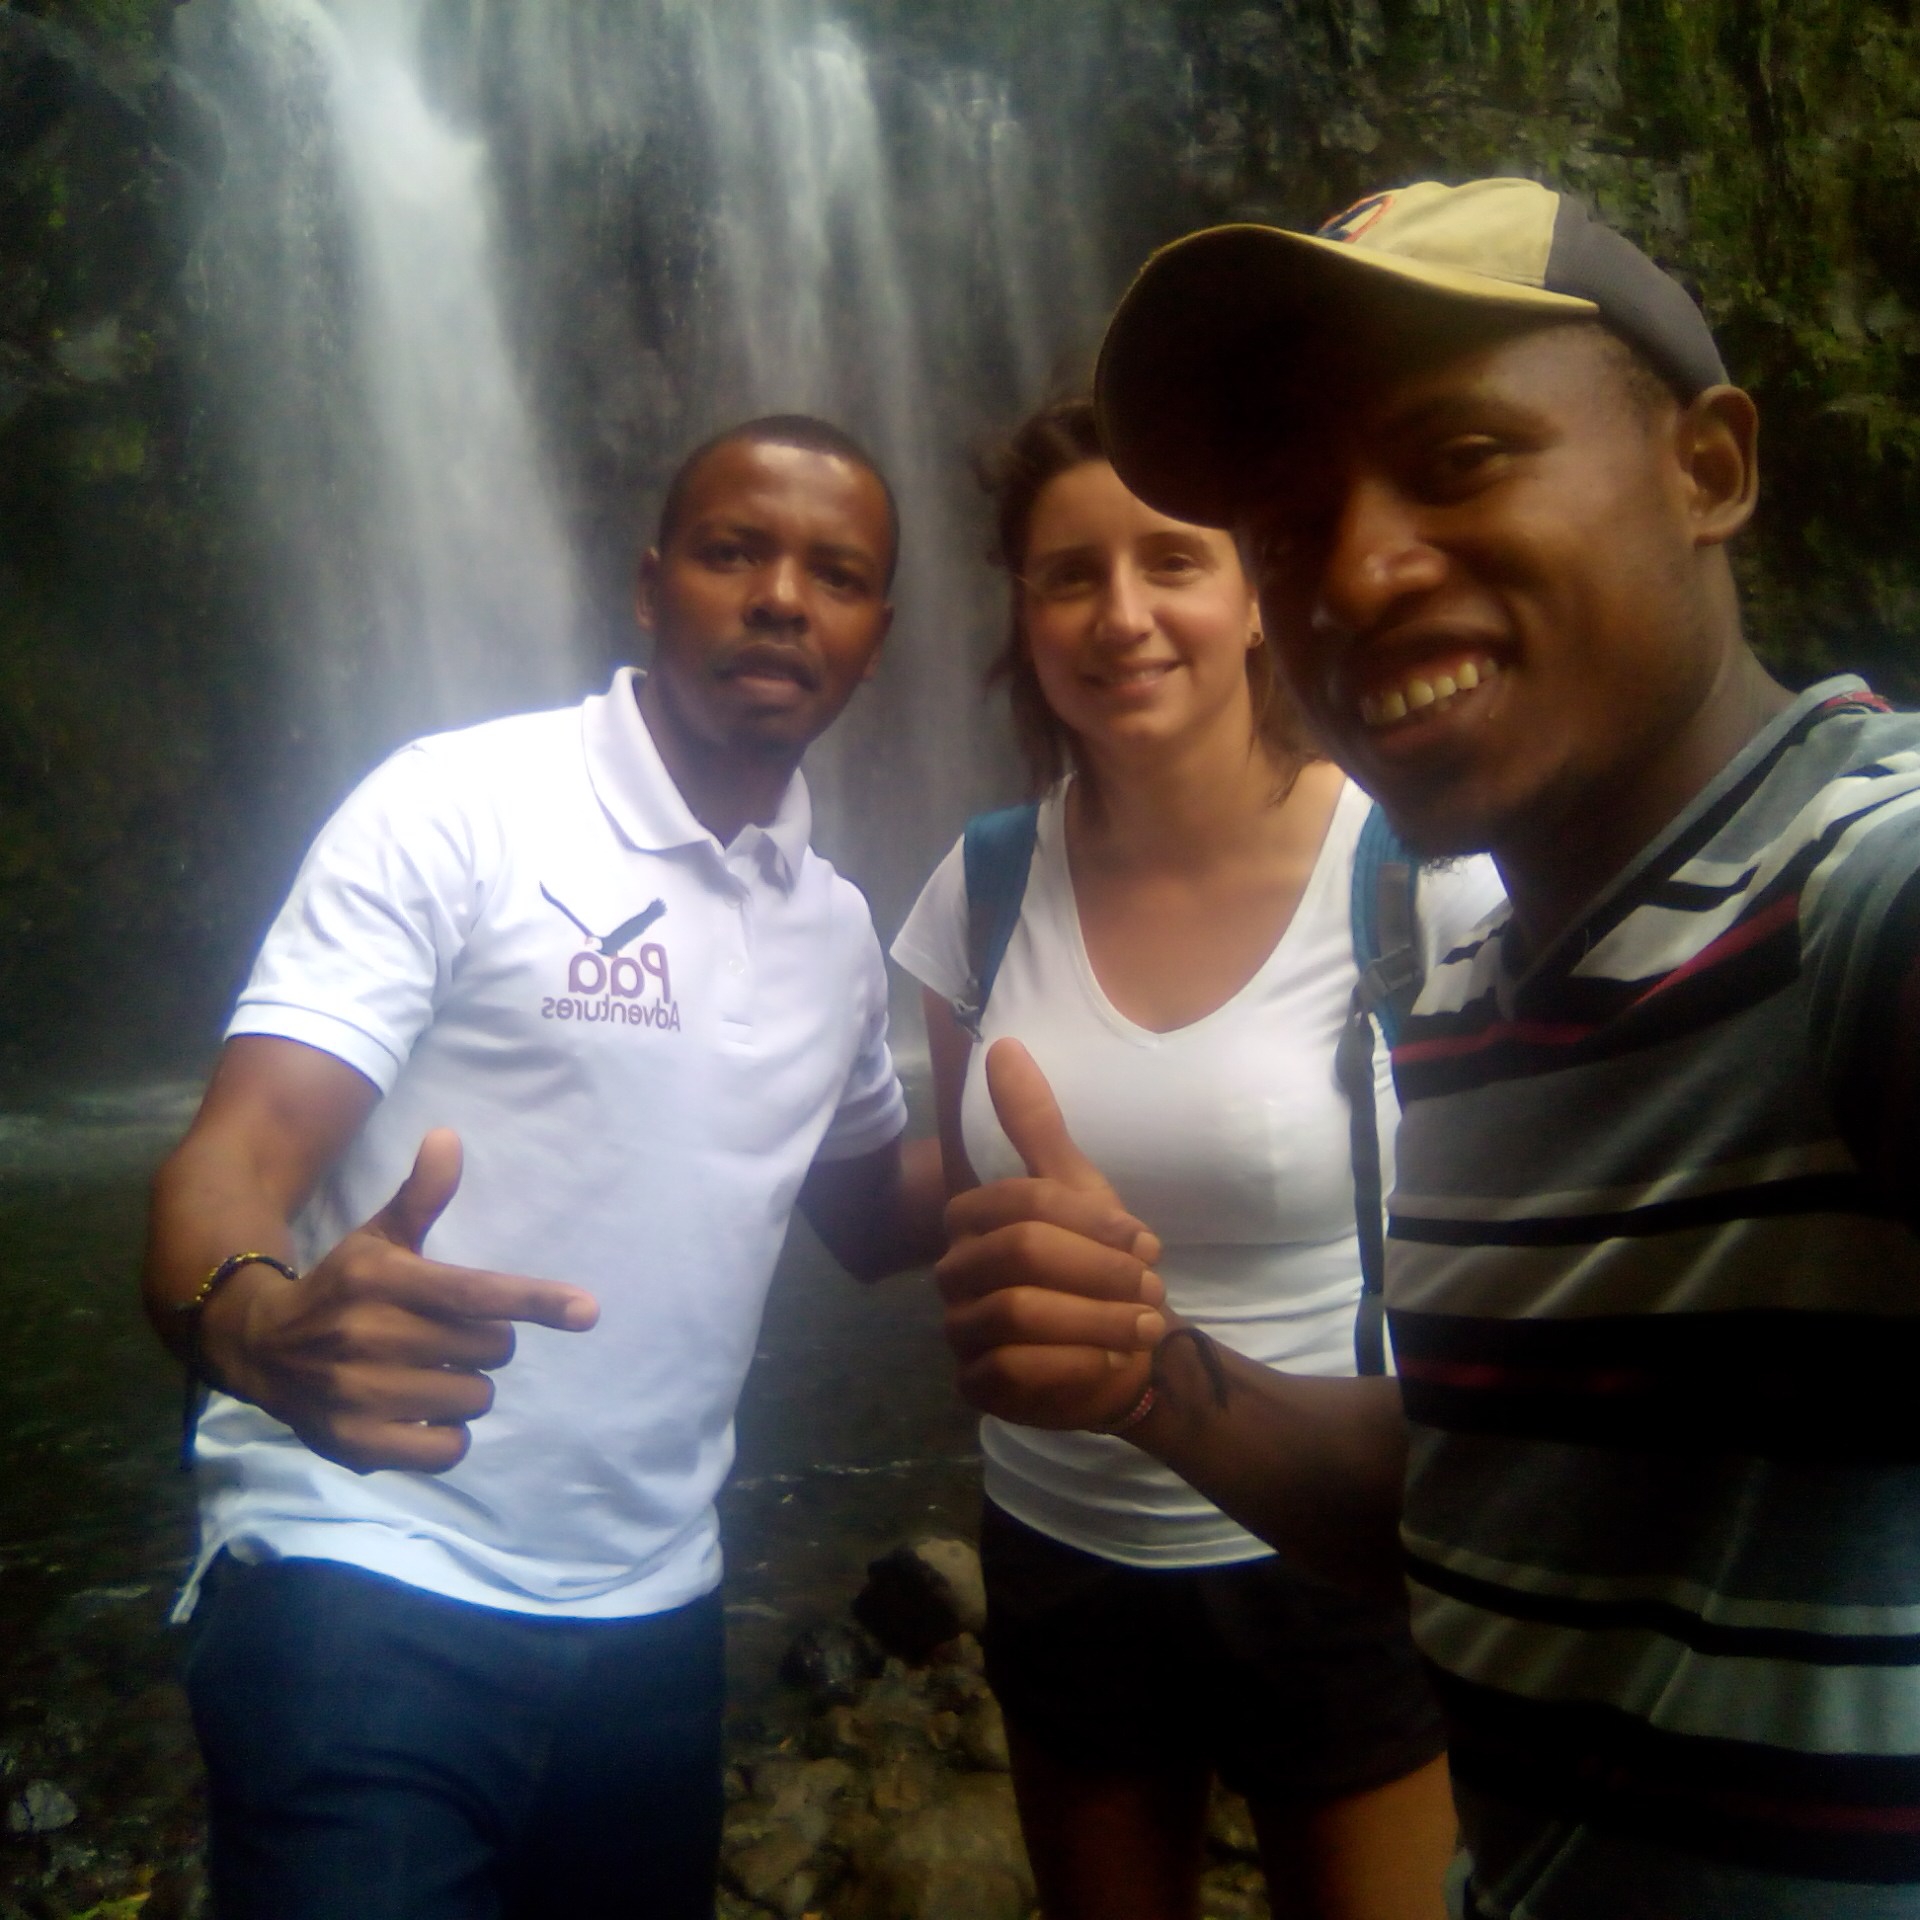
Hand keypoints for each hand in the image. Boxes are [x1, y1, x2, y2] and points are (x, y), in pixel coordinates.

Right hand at [199, 1129, 599, 1473]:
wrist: (260, 1346)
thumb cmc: (343, 1287)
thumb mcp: (380, 1238)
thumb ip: (422, 1195)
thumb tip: (449, 1136)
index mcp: (384, 1281)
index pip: (475, 1294)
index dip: (535, 1301)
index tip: (588, 1310)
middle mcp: (370, 1336)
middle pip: (490, 1349)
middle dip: (485, 1344)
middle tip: (448, 1337)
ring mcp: (360, 1395)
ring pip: (474, 1399)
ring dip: (467, 1389)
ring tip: (429, 1373)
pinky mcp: (356, 1444)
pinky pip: (447, 1450)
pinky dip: (447, 1436)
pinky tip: (422, 1414)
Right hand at [937, 1040, 1167, 1429]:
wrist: (1120, 1351)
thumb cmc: (1096, 1265)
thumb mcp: (1079, 1190)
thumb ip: (1036, 1123)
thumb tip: (1003, 1043)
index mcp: (970, 1219)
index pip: (1025, 1201)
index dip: (1094, 1220)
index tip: (1148, 1242)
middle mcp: (951, 1273)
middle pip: (1022, 1253)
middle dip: (1099, 1270)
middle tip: (1151, 1287)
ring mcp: (957, 1330)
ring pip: (1018, 1312)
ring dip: (1095, 1317)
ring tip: (1143, 1324)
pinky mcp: (974, 1384)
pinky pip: (1014, 1370)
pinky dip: (1073, 1364)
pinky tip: (1111, 1361)